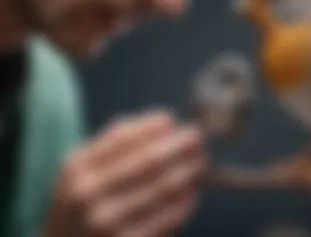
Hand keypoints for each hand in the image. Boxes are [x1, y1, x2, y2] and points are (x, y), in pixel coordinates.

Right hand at [42, 110, 204, 236]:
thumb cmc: (80, 196)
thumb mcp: (82, 164)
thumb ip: (117, 139)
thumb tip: (164, 122)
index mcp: (78, 167)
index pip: (122, 138)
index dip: (151, 127)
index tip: (171, 120)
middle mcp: (88, 194)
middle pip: (147, 162)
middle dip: (178, 147)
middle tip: (197, 137)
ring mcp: (106, 223)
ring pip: (160, 190)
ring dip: (186, 172)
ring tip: (200, 162)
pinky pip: (163, 220)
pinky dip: (181, 204)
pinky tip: (191, 192)